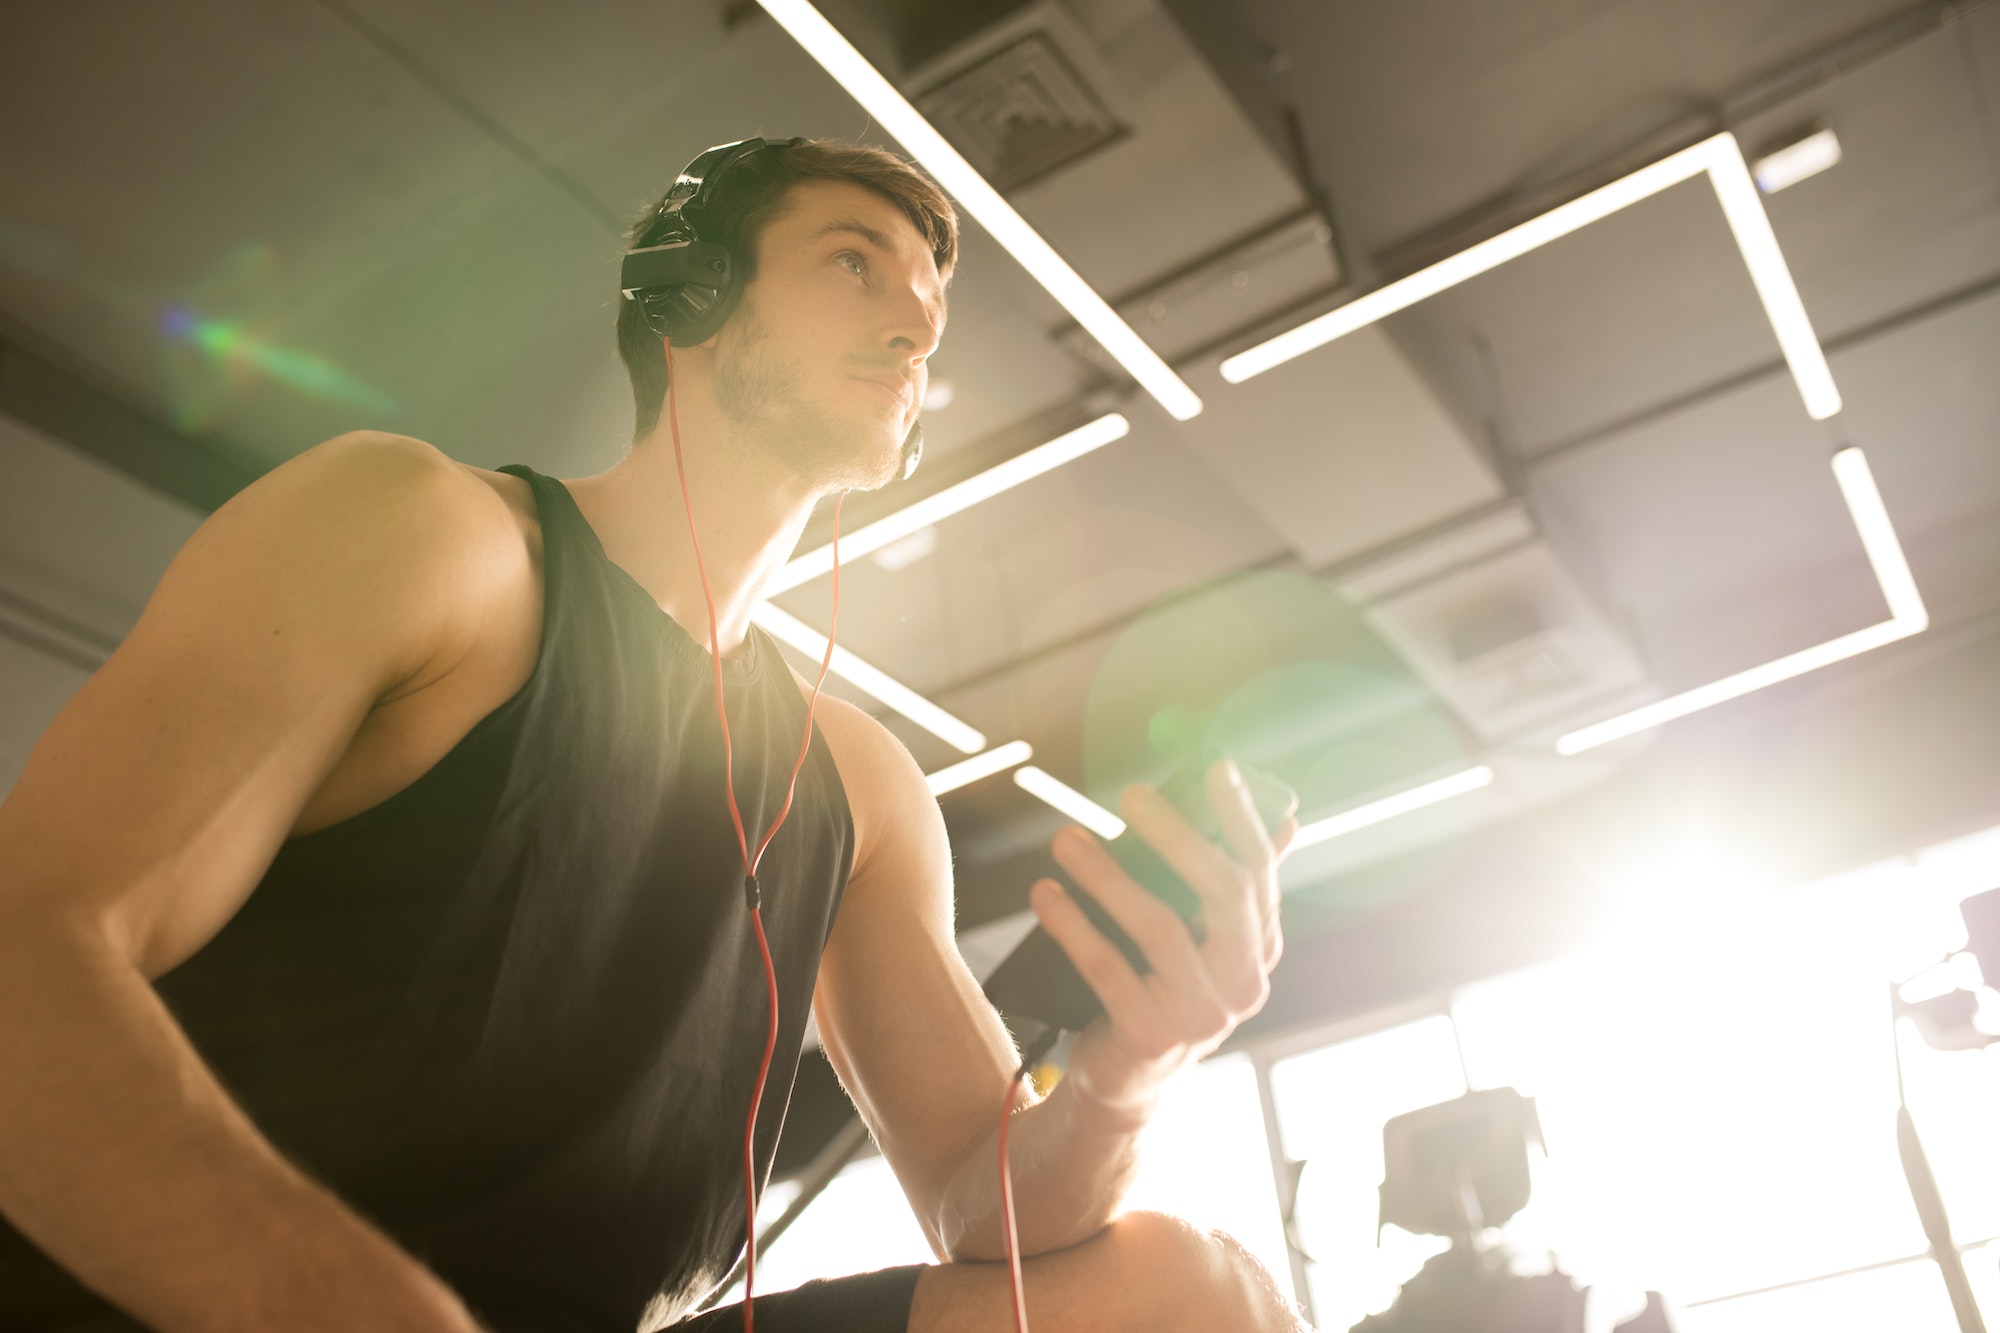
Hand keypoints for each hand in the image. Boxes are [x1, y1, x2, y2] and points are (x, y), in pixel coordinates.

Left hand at [1028, 760, 1297, 1126]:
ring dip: (1107, 876)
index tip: (1218, 768)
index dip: (1242, 819)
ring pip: (1158, 927)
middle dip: (1178, 836)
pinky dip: (1073, 925)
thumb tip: (1285, 820)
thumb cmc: (1162, 988)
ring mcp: (1200, 1015)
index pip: (1258, 873)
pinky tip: (1045, 894)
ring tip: (1066, 839)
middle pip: (1222, 894)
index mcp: (1258, 950)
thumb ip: (1234, 886)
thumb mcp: (1204, 941)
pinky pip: (1106, 970)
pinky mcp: (1150, 1036)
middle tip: (1133, 794)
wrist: (1126, 1078)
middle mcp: (1242, 984)